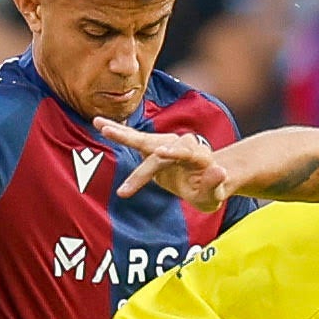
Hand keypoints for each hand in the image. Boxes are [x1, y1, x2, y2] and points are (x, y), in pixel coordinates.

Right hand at [96, 117, 229, 209]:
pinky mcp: (154, 147)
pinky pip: (135, 141)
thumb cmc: (210, 191)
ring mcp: (166, 144)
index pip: (184, 152)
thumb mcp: (214, 195)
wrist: (208, 180)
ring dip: (121, 133)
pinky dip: (119, 133)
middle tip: (113, 134)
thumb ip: (214, 184)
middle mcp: (181, 144)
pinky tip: (100, 124)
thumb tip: (219, 171)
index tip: (160, 153)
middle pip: (156, 142)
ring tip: (99, 124)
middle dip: (134, 139)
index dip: (173, 152)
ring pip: (142, 139)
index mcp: (197, 155)